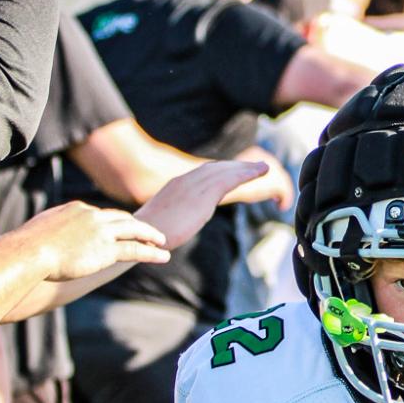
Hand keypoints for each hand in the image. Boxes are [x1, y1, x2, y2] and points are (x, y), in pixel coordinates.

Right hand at [19, 200, 168, 278]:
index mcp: (76, 210)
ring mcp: (101, 232)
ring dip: (150, 235)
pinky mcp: (106, 250)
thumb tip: (42, 240)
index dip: (110, 224)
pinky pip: (135, 249)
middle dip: (135, 225)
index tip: (117, 229)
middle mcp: (92, 216)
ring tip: (162, 240)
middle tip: (148, 231)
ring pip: (134, 230)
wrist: (29, 252)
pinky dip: (151, 252)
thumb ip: (48, 232)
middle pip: (121, 218)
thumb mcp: (38, 232)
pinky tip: (163, 255)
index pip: (99, 215)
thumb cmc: (25, 247)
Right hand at [137, 158, 289, 250]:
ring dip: (246, 169)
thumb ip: (173, 218)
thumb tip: (175, 226)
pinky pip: (229, 180)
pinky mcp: (202, 196)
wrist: (140, 235)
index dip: (221, 171)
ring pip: (225, 172)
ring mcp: (194, 187)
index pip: (202, 173)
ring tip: (263, 168)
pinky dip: (245, 174)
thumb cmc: (146, 236)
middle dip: (236, 167)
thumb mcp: (162, 222)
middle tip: (256, 166)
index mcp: (175, 186)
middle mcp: (185, 181)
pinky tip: (258, 174)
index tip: (235, 171)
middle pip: (216, 169)